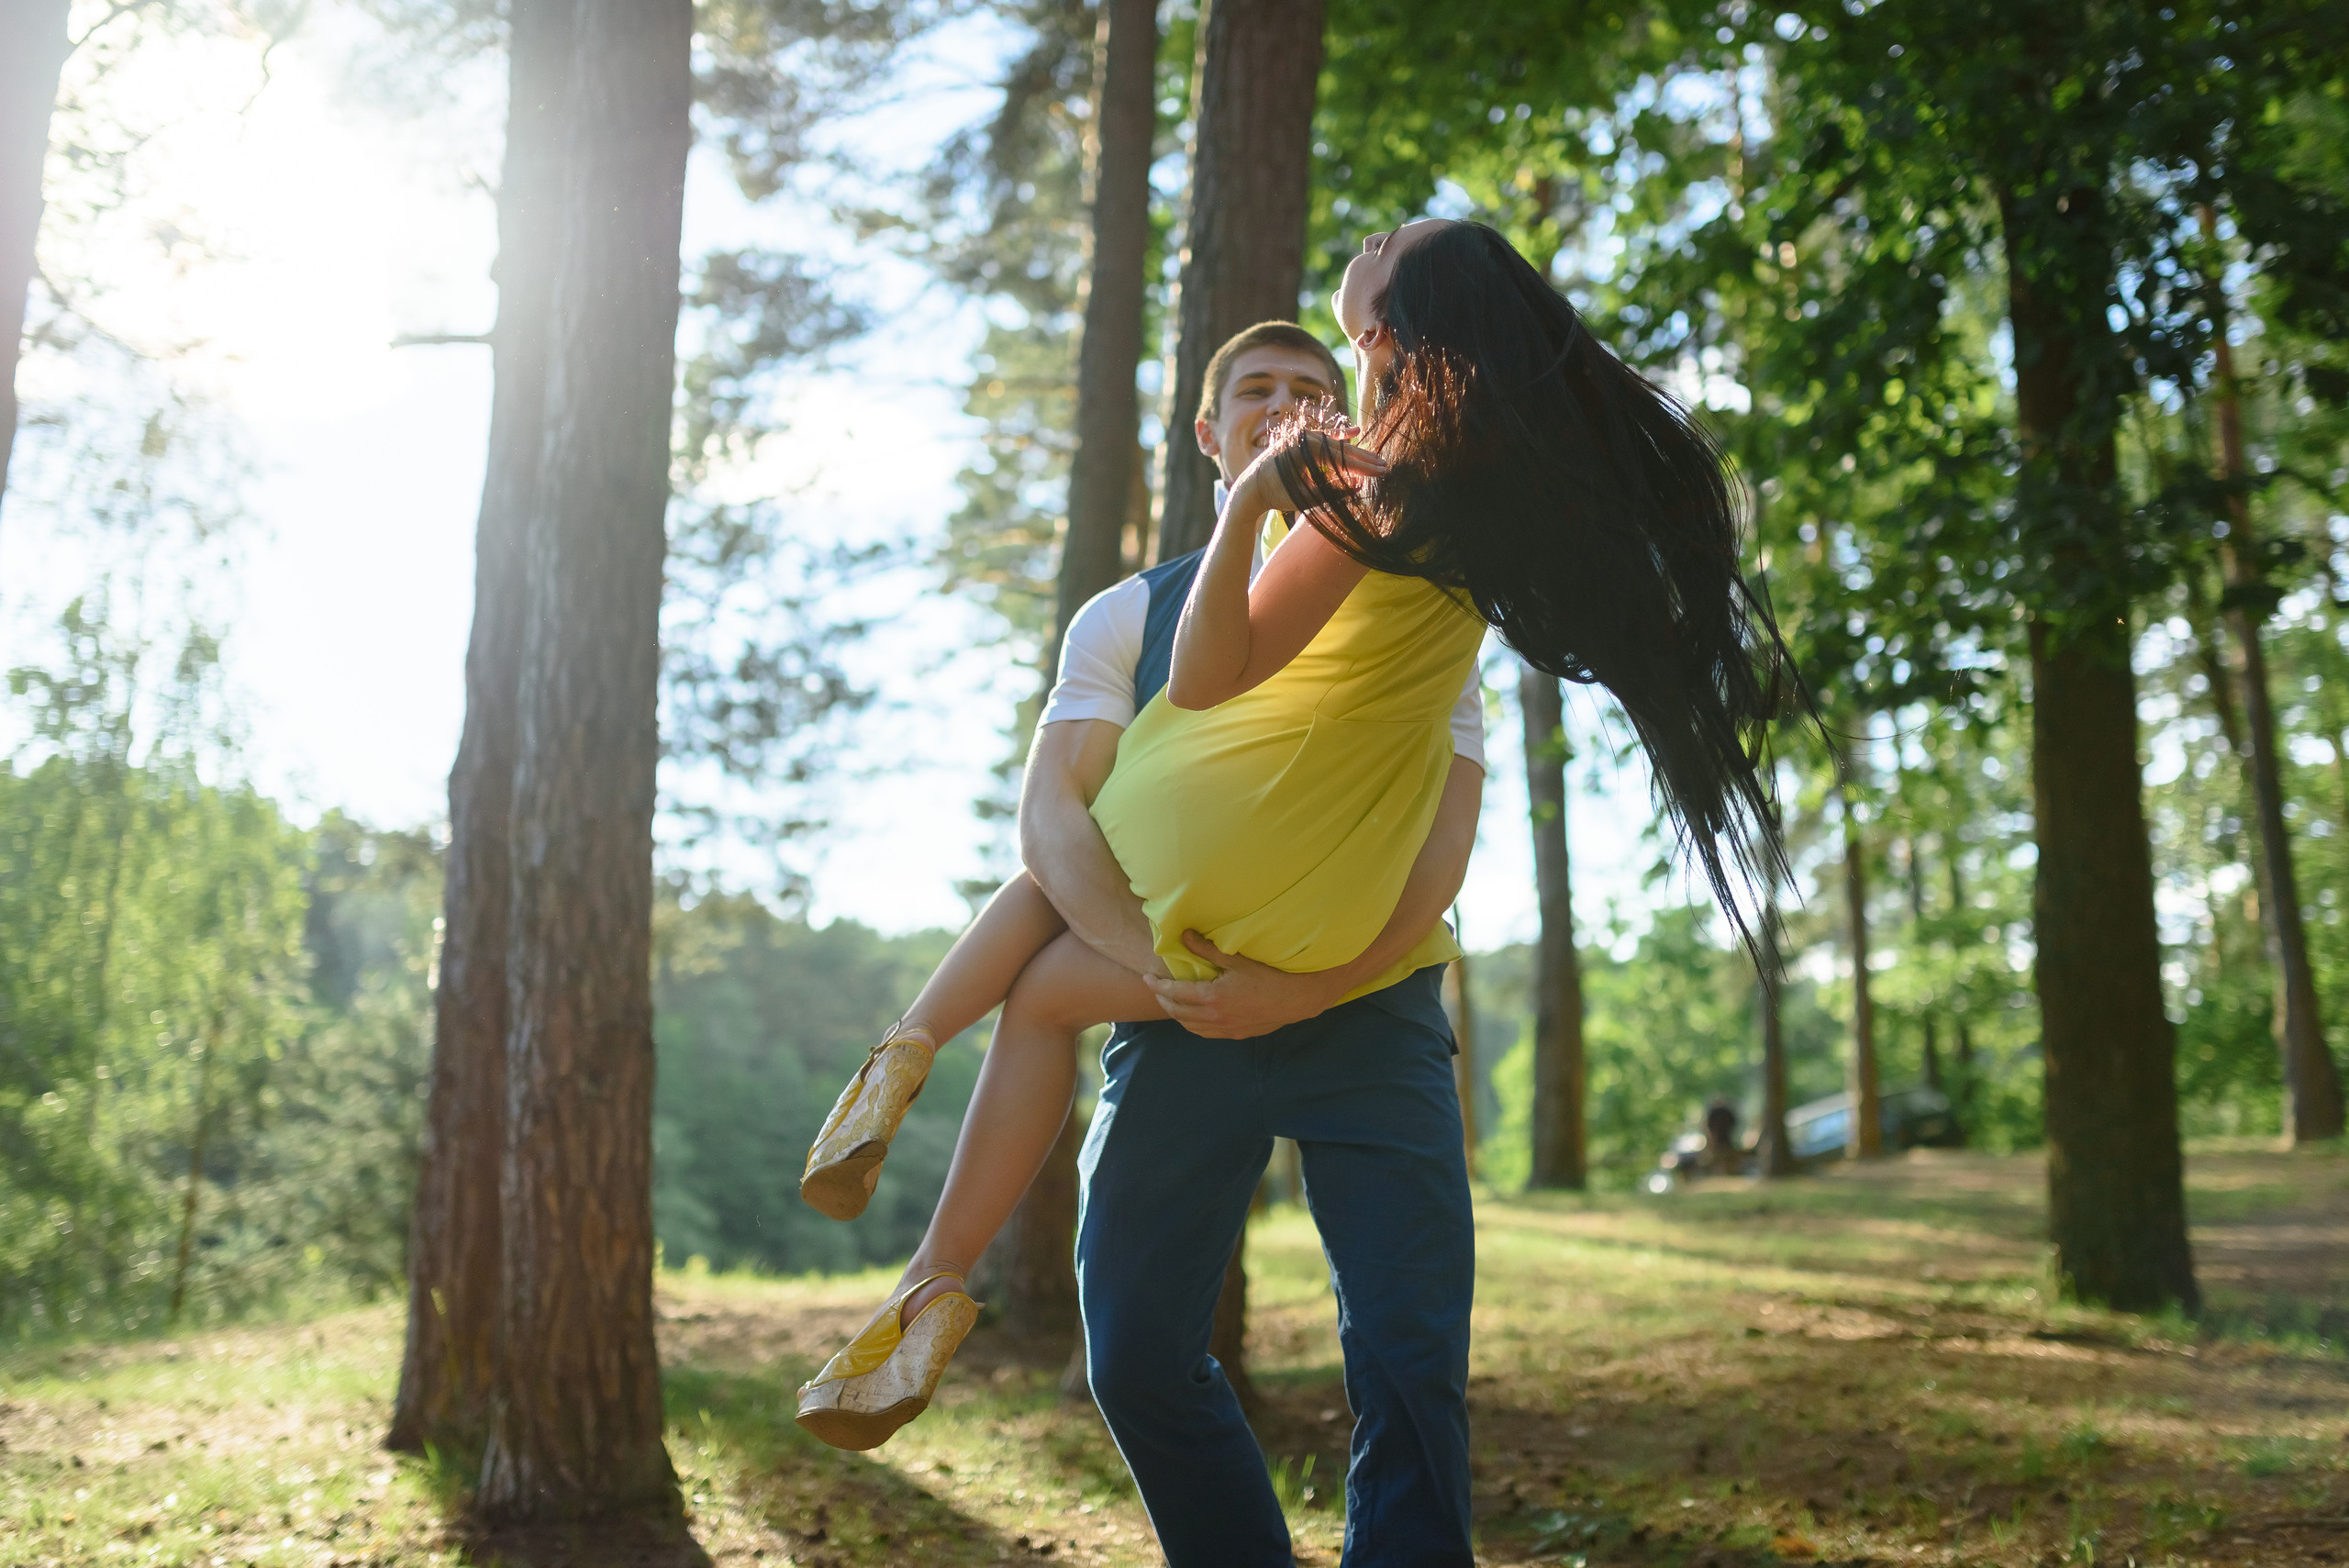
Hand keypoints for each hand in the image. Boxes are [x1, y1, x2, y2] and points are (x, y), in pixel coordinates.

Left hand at [1143, 931, 1349, 1038]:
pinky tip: (1193, 1016)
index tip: (1147, 978)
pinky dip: (1192, 1024)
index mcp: (1211, 998)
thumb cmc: (1268, 976)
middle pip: (1177, 1012)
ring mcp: (1224, 1029)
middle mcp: (1213, 1018)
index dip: (1157, 986)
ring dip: (1176, 1014)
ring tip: (1171, 1001)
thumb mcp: (1236, 959)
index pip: (1174, 994)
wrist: (1295, 1000)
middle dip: (1162, 1000)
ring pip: (1189, 1026)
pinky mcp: (1234, 1035)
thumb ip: (1207, 949)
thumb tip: (1184, 936)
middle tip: (1156, 989)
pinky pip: (1204, 1033)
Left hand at [1230, 427, 1386, 519]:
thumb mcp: (1306, 497)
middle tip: (1384, 466)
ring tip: (1374, 458)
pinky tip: (1355, 434)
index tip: (1381, 473)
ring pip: (1334, 443)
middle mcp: (1303, 439)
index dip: (1363, 467)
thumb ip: (1332, 492)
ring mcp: (1301, 437)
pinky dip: (1339, 437)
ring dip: (1354, 451)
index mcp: (1305, 451)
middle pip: (1341, 449)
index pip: (1342, 459)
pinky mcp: (1299, 439)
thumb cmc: (1276, 495)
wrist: (1251, 487)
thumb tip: (1359, 487)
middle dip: (1364, 459)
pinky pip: (1323, 438)